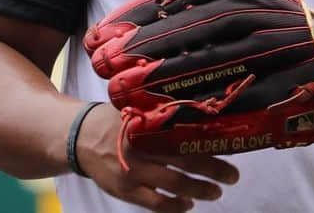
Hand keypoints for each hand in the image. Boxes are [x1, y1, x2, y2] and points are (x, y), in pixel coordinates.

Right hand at [76, 102, 239, 211]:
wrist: (80, 137)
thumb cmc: (119, 121)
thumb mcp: (139, 110)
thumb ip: (164, 117)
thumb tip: (202, 118)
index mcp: (149, 124)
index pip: (186, 133)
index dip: (210, 141)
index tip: (231, 144)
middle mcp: (144, 147)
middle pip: (186, 160)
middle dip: (213, 170)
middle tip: (233, 175)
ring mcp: (134, 170)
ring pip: (174, 184)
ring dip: (199, 190)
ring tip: (216, 191)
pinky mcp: (125, 190)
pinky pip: (155, 203)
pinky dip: (175, 206)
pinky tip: (188, 204)